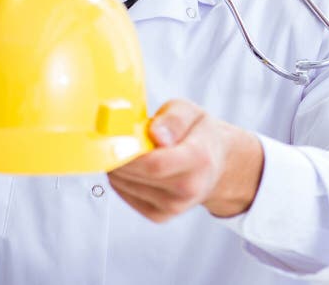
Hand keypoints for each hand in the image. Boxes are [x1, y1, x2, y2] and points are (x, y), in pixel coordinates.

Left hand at [107, 99, 263, 222]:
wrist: (216, 163)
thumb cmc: (198, 132)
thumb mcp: (189, 112)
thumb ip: (173, 119)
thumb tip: (155, 134)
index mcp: (199, 159)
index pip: (156, 164)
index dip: (129, 152)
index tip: (114, 136)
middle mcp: (189, 188)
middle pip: (139, 175)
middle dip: (118, 155)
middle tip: (112, 137)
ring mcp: (174, 206)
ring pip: (128, 186)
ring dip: (117, 165)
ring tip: (126, 148)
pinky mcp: (160, 216)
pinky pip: (127, 195)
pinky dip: (121, 179)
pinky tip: (131, 165)